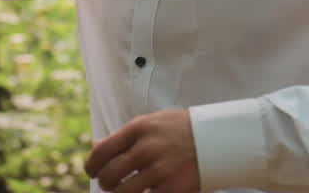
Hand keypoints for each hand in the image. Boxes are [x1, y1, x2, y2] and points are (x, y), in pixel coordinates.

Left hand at [86, 109, 200, 192]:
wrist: (216, 138)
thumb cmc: (179, 129)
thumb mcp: (150, 123)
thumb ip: (123, 136)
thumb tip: (95, 148)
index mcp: (139, 129)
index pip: (101, 152)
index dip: (92, 165)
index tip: (92, 171)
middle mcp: (147, 149)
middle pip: (108, 175)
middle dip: (106, 182)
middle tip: (110, 182)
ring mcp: (159, 171)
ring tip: (125, 188)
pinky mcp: (171, 189)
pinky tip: (147, 188)